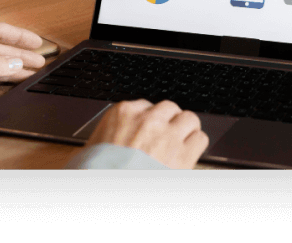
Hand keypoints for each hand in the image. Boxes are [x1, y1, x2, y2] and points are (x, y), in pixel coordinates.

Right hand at [85, 100, 209, 168]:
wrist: (106, 187)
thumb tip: (103, 140)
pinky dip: (196, 146)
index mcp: (124, 113)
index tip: (149, 127)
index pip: (146, 104)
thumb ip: (107, 134)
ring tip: (181, 141)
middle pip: (170, 108)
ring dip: (186, 130)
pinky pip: (200, 139)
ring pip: (190, 119)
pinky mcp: (183, 154)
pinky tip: (189, 153)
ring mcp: (168, 135)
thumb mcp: (91, 147)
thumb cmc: (94, 170)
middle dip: (169, 121)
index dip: (150, 118)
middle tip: (166, 135)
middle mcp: (149, 119)